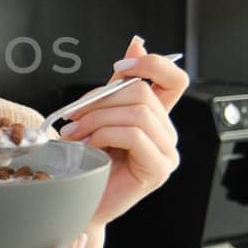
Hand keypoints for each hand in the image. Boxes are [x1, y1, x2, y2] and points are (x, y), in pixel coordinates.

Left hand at [59, 35, 190, 224]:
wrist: (78, 205)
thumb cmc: (87, 164)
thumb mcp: (100, 115)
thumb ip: (118, 84)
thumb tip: (136, 43)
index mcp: (155, 117)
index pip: (174, 78)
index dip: (152, 63)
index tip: (121, 66)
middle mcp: (166, 133)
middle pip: (143, 93)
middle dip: (101, 99)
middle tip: (73, 117)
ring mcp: (167, 153)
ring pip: (137, 113)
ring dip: (97, 119)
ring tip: (76, 135)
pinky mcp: (158, 170)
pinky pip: (135, 135)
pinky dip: (106, 135)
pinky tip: (91, 147)